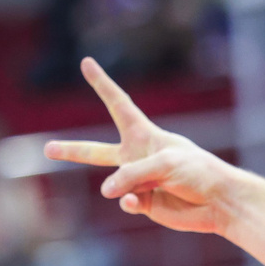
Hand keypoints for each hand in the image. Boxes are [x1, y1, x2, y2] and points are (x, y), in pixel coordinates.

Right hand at [45, 58, 249, 235]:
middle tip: (47, 149)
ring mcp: (138, 181)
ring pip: (111, 183)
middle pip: (96, 152)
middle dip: (72, 151)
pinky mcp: (142, 203)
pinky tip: (137, 201)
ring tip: (134, 191)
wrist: (218, 203)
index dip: (102, 84)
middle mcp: (138, 156)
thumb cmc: (198, 172)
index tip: (86, 63)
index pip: (118, 104)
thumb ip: (130, 174)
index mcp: (145, 135)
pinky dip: (128, 201)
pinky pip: (124, 201)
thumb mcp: (165, 163)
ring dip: (120, 185)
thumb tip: (106, 192)